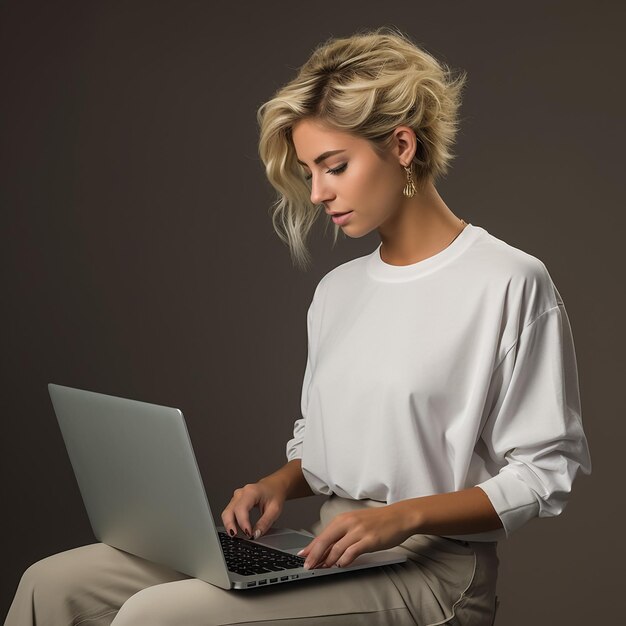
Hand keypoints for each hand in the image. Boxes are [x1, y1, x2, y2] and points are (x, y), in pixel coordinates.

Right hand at [221, 477, 286, 539]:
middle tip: (237, 538)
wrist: (274, 486)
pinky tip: (237, 529)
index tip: (248, 534)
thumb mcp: (275, 510)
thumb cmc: (275, 494)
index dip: (243, 523)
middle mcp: (241, 493)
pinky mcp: (235, 501)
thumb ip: (265, 523)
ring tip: (237, 536)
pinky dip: (231, 522)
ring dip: (230, 525)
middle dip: (230, 525)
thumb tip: (255, 535)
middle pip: (229, 511)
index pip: (241, 508)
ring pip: (227, 512)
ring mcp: (237, 496)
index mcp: (251, 492)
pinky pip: (229, 513)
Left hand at [297, 502, 414, 568]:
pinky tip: (341, 565)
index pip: (322, 535)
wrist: (399, 517)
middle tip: (308, 566)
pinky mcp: (369, 540)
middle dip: (314, 555)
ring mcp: (359, 531)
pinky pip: (352, 552)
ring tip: (323, 568)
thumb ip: (342, 535)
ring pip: (336, 548)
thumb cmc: (378, 522)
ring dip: (328, 560)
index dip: (311, 547)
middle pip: (325, 541)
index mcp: (343, 519)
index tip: (302, 557)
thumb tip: (326, 550)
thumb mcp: (356, 524)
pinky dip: (344, 560)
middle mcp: (348, 523)